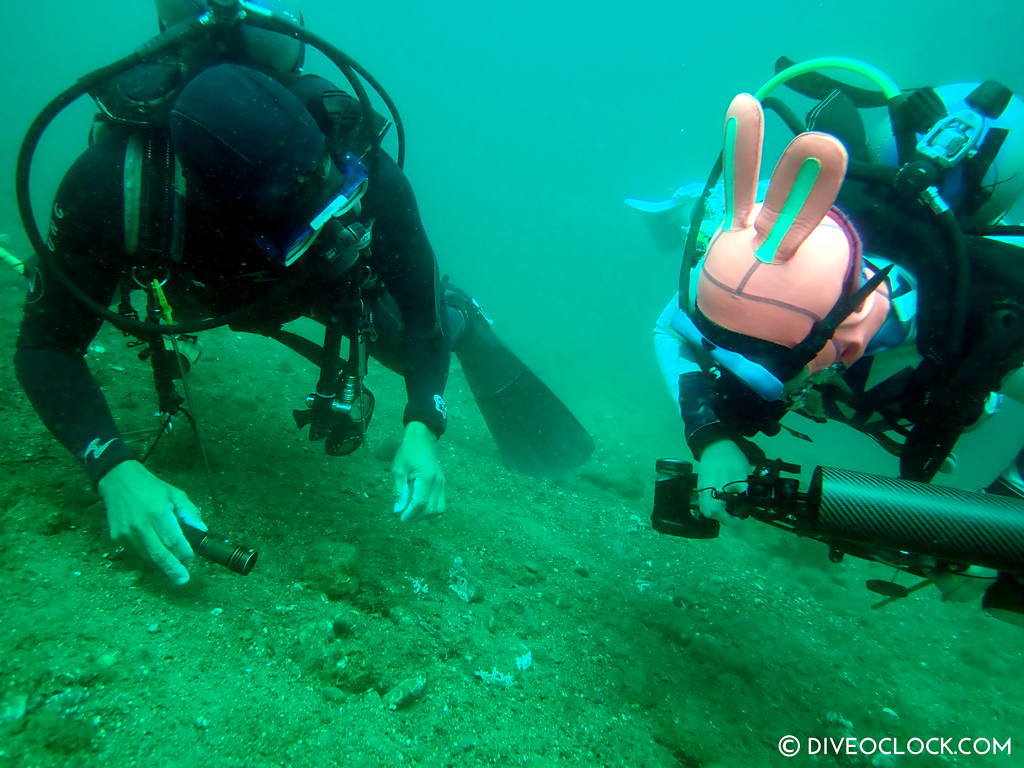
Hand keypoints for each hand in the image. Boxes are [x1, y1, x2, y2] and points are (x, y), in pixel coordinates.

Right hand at [97, 460, 205, 584]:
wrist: (118, 481)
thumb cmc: (151, 487)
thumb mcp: (175, 494)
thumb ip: (190, 512)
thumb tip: (202, 531)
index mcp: (157, 513)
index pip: (173, 540)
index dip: (184, 552)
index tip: (191, 558)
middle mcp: (140, 525)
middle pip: (159, 554)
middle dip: (172, 568)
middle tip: (183, 580)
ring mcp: (126, 533)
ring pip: (147, 556)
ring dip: (161, 563)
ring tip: (173, 566)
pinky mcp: (117, 538)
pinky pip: (137, 552)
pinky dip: (148, 555)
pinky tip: (156, 551)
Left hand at [391, 422, 445, 522]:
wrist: (421, 438)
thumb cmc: (407, 452)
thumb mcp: (399, 470)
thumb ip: (399, 490)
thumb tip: (398, 510)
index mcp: (427, 478)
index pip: (421, 502)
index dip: (411, 514)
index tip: (401, 519)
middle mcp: (438, 482)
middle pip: (431, 508)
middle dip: (417, 517)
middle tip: (404, 517)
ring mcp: (442, 483)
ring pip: (439, 508)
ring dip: (426, 515)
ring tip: (412, 513)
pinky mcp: (442, 483)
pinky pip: (440, 502)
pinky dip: (431, 509)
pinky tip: (420, 506)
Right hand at [697, 439, 750, 523]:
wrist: (715, 444)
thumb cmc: (731, 459)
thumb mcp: (743, 475)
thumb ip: (744, 492)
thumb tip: (748, 505)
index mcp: (716, 492)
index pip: (719, 514)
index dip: (730, 521)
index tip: (740, 521)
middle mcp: (705, 493)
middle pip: (710, 513)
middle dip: (722, 517)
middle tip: (734, 514)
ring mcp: (701, 488)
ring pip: (705, 507)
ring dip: (716, 511)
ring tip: (728, 507)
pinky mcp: (700, 484)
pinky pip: (703, 500)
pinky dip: (712, 504)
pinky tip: (721, 498)